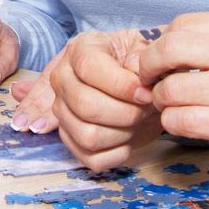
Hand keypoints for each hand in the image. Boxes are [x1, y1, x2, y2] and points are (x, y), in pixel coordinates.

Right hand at [49, 29, 159, 170]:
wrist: (138, 87)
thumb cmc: (138, 65)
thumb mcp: (143, 49)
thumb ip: (141, 56)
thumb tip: (136, 75)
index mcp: (78, 51)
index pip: (88, 68)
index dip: (121, 85)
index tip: (145, 93)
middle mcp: (62, 79)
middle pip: (85, 105)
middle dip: (125, 113)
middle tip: (144, 108)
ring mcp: (62, 112)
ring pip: (87, 136)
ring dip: (122, 134)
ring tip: (136, 122)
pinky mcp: (70, 140)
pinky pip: (91, 159)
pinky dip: (117, 154)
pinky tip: (128, 140)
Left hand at [138, 13, 208, 179]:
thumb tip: (171, 42)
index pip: (181, 25)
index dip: (161, 44)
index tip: (160, 61)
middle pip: (168, 49)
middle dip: (149, 67)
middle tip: (150, 81)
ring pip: (171, 88)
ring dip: (162, 101)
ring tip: (171, 106)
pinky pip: (182, 120)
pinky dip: (173, 123)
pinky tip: (183, 124)